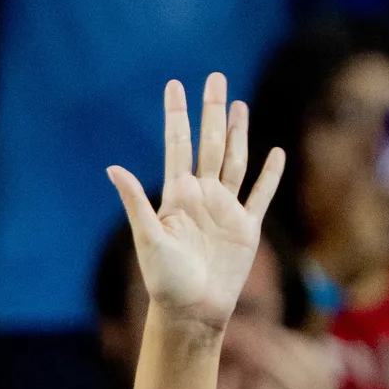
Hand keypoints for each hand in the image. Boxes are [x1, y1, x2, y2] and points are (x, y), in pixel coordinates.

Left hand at [106, 75, 284, 333]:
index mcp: (177, 196)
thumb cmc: (165, 280)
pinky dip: (270, 174)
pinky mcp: (247, 227)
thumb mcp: (148, 239)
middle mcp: (202, 196)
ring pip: (234, 160)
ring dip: (237, 133)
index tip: (175, 85)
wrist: (192, 310)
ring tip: (238, 104)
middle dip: (212, 111)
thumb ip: (135, 202)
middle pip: (209, 143)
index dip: (177, 115)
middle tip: (215, 77)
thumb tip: (112, 168)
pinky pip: (261, 195)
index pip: (178, 145)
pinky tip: (276, 152)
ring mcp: (226, 209)